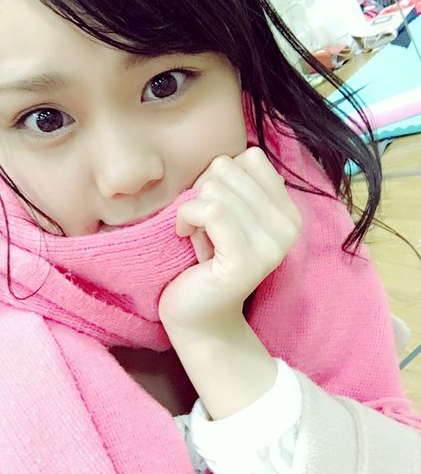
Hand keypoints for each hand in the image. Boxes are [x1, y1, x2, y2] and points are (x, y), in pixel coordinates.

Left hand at [158, 147, 302, 341]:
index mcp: (289, 212)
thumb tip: (226, 158)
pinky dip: (186, 217)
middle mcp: (289, 227)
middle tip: (202, 226)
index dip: (220, 176)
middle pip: (228, 168)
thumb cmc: (206, 260)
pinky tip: (184, 235)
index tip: (212, 205)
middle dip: (203, 191)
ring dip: (193, 208)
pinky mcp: (246, 261)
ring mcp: (271, 246)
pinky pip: (211, 211)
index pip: (250, 157)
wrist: (199, 316)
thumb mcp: (228, 213)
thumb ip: (235, 184)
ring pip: (216, 188)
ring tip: (196, 234)